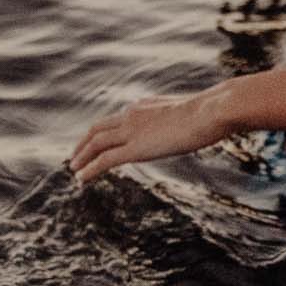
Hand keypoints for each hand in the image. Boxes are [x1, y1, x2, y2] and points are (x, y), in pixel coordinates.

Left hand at [69, 87, 230, 186]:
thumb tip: (198, 121)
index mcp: (145, 106)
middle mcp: (133, 115)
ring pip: (96, 143)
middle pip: (98, 128)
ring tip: (74, 170)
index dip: (103, 131)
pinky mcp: (135, 148)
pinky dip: (89, 169)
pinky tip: (80, 179)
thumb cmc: (211, 112)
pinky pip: (104, 160)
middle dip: (84, 143)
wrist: (210, 111)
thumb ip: (185, 117)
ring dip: (81, 157)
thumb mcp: (194, 112)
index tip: (98, 142)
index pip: (117, 119)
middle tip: (76, 156)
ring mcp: (132, 131)